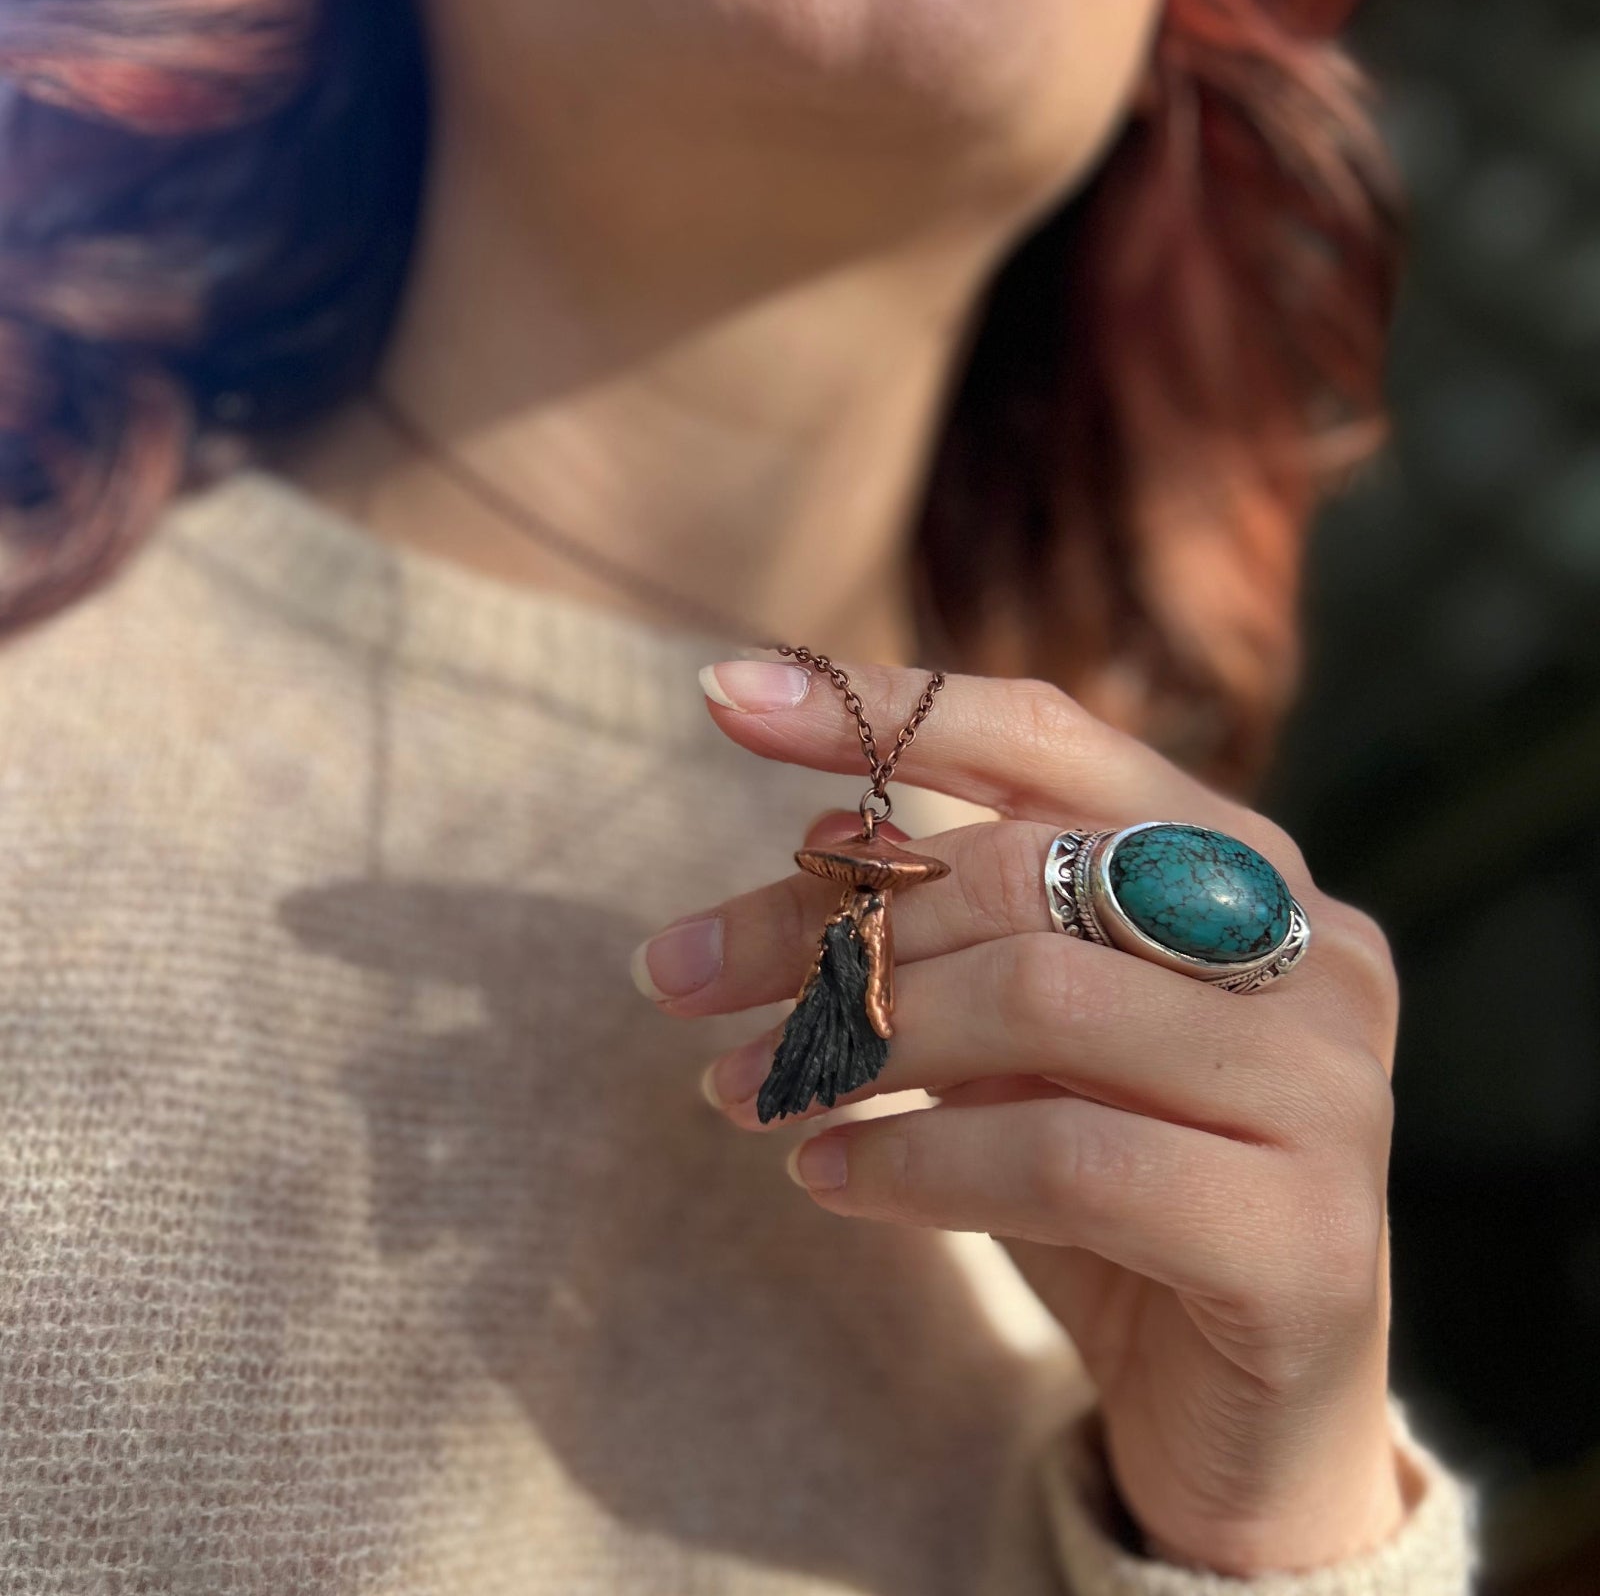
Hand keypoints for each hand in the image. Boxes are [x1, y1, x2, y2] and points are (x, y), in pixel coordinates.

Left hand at [634, 660, 1407, 1575]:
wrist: (1244, 1417)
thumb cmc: (1115, 1198)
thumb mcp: (1014, 1045)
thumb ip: (953, 932)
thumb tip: (824, 829)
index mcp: (1243, 863)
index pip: (1052, 739)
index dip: (888, 708)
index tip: (725, 699)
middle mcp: (1309, 946)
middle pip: (1022, 875)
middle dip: (824, 923)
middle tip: (680, 977)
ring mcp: (1327, 1085)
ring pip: (1041, 1000)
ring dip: (856, 1040)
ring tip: (739, 1091)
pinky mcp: (1307, 1232)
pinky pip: (1063, 1158)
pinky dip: (914, 1161)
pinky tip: (823, 1178)